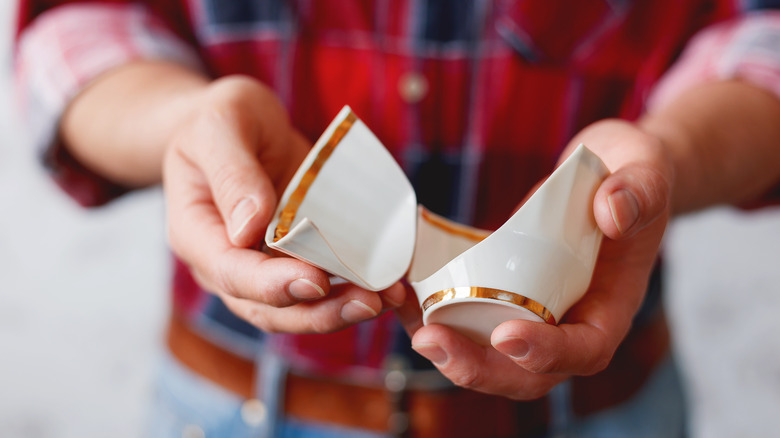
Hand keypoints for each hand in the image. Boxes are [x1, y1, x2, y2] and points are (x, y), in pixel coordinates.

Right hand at [163, 76, 404, 332]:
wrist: (238, 126)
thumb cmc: (219, 119)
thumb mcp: (220, 125)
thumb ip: (232, 172)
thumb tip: (250, 228)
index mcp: (197, 233)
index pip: (230, 272)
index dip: (271, 285)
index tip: (315, 281)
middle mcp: (228, 262)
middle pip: (269, 307)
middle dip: (319, 311)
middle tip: (368, 302)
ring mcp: (264, 265)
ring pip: (300, 306)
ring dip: (343, 308)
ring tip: (389, 298)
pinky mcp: (297, 258)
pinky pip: (325, 284)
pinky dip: (356, 287)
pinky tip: (392, 283)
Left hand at [401, 119, 672, 399]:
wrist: (609, 170)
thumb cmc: (633, 173)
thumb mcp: (644, 169)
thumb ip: (636, 191)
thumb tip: (611, 212)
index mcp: (611, 306)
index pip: (585, 349)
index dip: (547, 353)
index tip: (507, 336)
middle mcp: (570, 321)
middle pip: (526, 371)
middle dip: (477, 367)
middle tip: (430, 342)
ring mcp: (535, 311)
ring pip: (490, 354)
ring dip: (447, 350)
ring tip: (406, 327)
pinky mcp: (505, 293)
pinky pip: (469, 317)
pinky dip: (434, 313)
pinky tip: (402, 295)